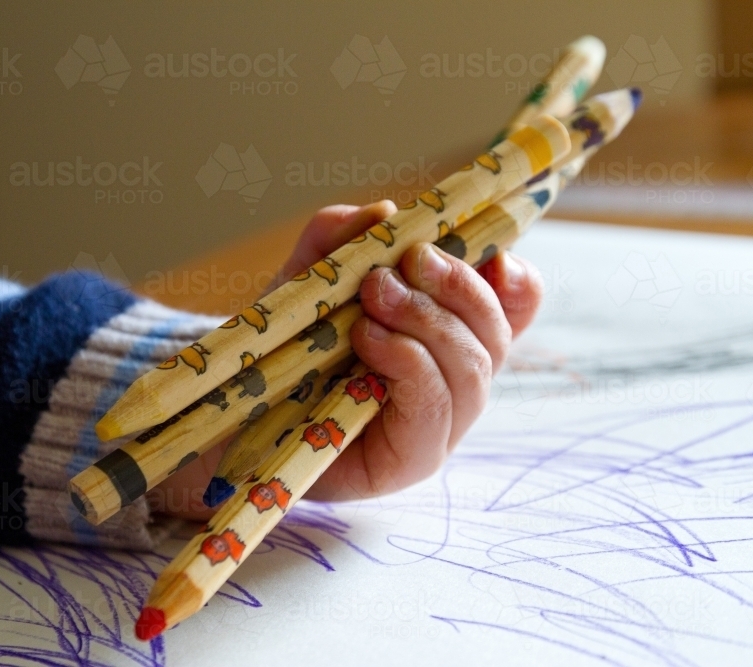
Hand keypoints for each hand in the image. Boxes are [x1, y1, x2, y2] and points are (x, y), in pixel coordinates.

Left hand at [149, 201, 544, 517]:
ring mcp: (437, 425)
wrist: (235, 414)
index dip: (517, 283)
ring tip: (374, 298)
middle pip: (494, 334)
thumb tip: (381, 211)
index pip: (511, 311)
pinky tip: (369, 339)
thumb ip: (336, 240)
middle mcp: (452, 381)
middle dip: (457, 288)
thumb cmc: (282, 347)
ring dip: (428, 321)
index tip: (495, 256)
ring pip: (473, 370)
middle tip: (403, 263)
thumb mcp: (305, 280)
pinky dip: (409, 362)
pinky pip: (434, 408)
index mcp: (446, 336)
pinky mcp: (411, 459)